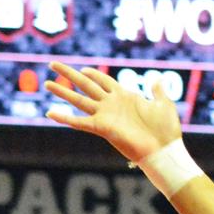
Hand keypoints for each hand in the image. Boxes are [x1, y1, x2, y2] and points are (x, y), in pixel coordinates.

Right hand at [44, 62, 182, 165]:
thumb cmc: (166, 130)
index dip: (93, 74)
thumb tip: (156, 78)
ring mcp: (105, 115)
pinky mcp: (102, 128)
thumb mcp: (163, 104)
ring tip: (47, 83)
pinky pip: (79, 122)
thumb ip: (157, 91)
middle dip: (69, 74)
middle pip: (86, 85)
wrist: (164, 150)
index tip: (83, 68)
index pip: (104, 81)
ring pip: (79, 100)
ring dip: (63, 91)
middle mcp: (111, 105)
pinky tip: (50, 113)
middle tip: (53, 63)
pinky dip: (64, 118)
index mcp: (125, 97)